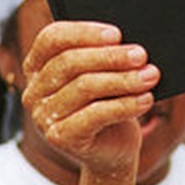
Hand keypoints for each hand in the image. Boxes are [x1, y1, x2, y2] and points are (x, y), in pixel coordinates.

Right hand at [21, 22, 156, 175]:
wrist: (113, 151)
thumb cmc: (108, 104)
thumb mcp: (103, 75)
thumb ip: (103, 55)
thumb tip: (126, 42)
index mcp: (37, 67)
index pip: (52, 38)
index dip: (84, 32)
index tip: (117, 34)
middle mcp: (34, 91)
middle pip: (69, 62)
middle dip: (110, 56)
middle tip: (141, 55)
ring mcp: (43, 117)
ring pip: (84, 87)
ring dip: (123, 79)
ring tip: (150, 76)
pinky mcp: (60, 138)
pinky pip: (95, 115)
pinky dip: (125, 105)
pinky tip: (146, 99)